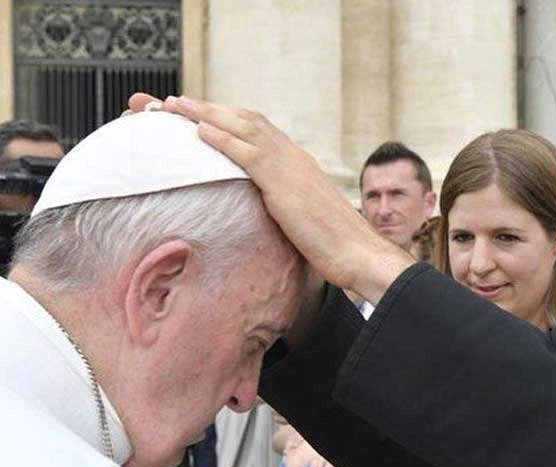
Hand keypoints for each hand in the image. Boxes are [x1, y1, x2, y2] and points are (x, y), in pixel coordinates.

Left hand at [126, 93, 413, 302]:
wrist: (358, 252)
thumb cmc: (334, 245)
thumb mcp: (302, 219)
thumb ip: (283, 207)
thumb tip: (266, 216)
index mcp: (297, 164)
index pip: (257, 131)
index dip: (227, 120)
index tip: (200, 115)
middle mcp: (293, 157)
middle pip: (246, 120)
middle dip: (209, 108)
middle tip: (175, 102)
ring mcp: (290, 166)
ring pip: (243, 127)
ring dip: (206, 112)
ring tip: (174, 105)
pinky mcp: (284, 183)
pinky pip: (248, 152)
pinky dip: (222, 137)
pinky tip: (198, 130)